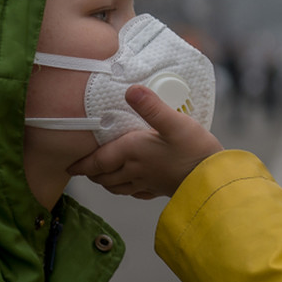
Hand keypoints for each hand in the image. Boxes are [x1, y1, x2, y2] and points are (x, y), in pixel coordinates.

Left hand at [68, 84, 223, 198]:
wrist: (212, 179)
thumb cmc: (194, 150)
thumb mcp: (174, 122)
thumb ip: (151, 106)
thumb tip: (130, 89)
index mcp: (133, 152)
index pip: (99, 161)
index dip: (82, 164)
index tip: (69, 166)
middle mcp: (136, 170)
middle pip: (105, 176)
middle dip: (92, 173)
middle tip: (84, 167)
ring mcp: (148, 182)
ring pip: (117, 187)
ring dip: (106, 182)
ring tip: (102, 175)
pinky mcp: (161, 189)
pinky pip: (136, 193)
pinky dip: (127, 190)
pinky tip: (132, 185)